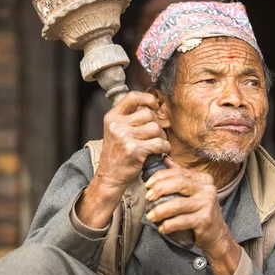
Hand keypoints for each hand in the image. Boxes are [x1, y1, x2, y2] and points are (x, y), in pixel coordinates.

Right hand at [78, 91, 170, 227]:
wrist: (110, 177)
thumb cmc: (117, 154)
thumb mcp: (116, 131)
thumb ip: (129, 118)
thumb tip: (153, 105)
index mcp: (112, 117)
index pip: (132, 97)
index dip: (147, 98)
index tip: (155, 106)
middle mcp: (117, 125)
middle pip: (148, 114)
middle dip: (156, 124)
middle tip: (155, 135)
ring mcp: (125, 137)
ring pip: (156, 128)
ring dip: (161, 137)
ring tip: (156, 144)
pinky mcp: (135, 150)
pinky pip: (159, 143)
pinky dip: (164, 147)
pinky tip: (161, 151)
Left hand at [144, 157, 233, 254]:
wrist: (217, 234)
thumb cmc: (200, 211)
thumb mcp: (193, 191)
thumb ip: (180, 175)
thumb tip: (164, 158)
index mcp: (203, 179)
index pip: (179, 172)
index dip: (160, 176)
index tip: (147, 184)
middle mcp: (207, 189)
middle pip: (179, 183)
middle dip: (160, 189)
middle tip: (148, 197)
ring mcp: (208, 204)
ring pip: (178, 204)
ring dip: (160, 210)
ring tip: (151, 216)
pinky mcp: (205, 220)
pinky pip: (182, 221)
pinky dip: (169, 224)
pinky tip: (162, 228)